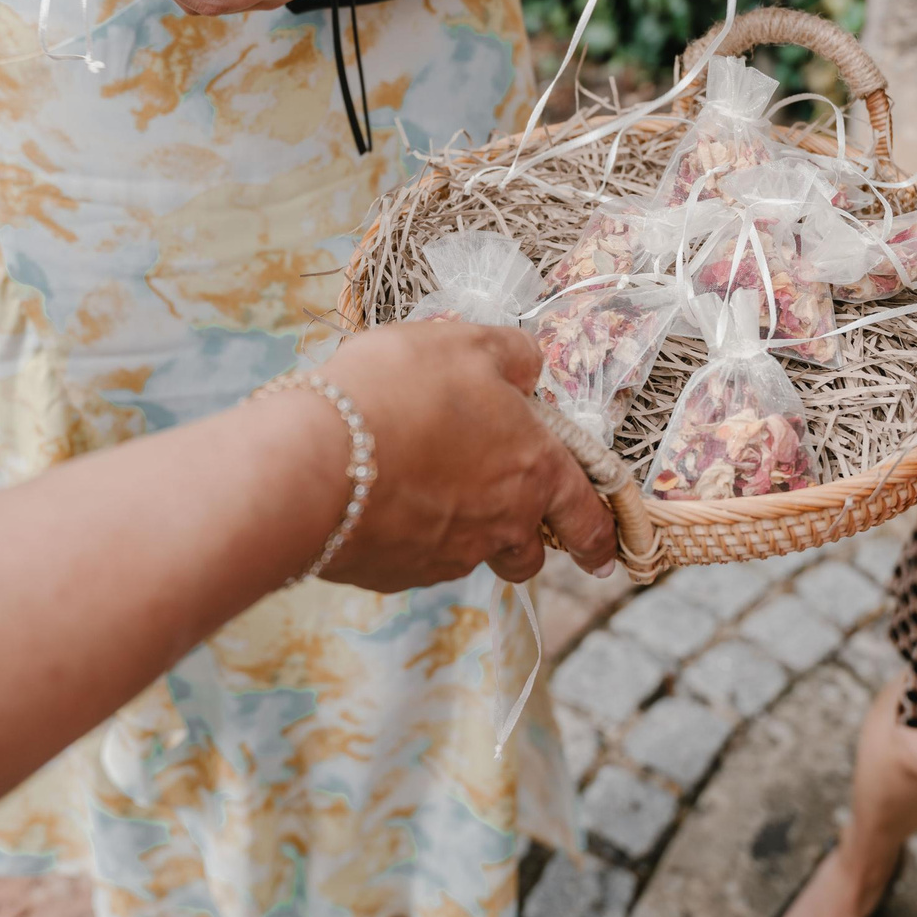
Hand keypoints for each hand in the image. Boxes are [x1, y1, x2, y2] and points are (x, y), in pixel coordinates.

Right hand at [311, 322, 617, 588]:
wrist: (312, 463)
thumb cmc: (396, 393)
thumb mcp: (463, 343)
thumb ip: (510, 355)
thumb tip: (529, 370)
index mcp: (535, 470)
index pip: (587, 514)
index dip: (600, 534)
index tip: (604, 553)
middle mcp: (502, 524)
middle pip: (531, 552)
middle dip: (530, 542)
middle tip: (512, 524)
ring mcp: (449, 557)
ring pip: (473, 555)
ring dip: (466, 534)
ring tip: (428, 493)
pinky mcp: (397, 574)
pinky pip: (416, 559)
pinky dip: (409, 536)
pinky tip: (380, 500)